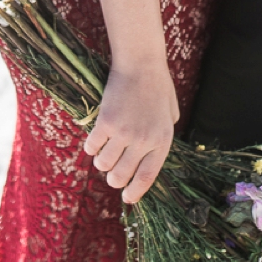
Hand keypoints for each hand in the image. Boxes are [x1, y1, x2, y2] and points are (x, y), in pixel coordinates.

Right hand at [84, 59, 178, 203]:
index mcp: (162, 141)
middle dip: (114, 179)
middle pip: (121, 176)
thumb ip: (162, 136)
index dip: (135, 192)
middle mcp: (143, 141)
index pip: (147, 177)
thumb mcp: (169, 115)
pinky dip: (91, 148)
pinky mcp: (105, 122)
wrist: (140, 64)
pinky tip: (95, 142)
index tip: (127, 198)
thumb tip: (149, 157)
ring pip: (103, 164)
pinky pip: (92, 147)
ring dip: (101, 163)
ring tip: (104, 155)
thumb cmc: (157, 87)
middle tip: (112, 174)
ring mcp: (123, 132)